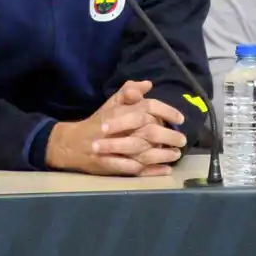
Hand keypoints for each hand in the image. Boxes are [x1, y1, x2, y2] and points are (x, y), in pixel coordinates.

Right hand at [45, 80, 187, 175]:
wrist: (73, 143)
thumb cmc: (98, 121)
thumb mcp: (112, 102)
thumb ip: (129, 91)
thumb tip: (148, 84)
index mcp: (121, 111)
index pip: (148, 107)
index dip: (167, 112)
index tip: (180, 119)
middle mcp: (120, 129)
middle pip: (150, 132)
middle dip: (169, 136)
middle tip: (182, 140)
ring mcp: (115, 149)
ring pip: (145, 152)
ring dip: (163, 155)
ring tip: (176, 155)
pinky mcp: (112, 166)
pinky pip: (135, 169)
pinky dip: (151, 171)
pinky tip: (165, 170)